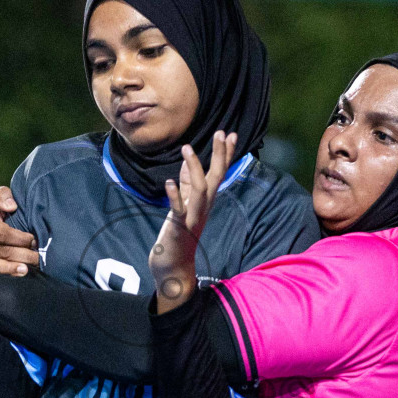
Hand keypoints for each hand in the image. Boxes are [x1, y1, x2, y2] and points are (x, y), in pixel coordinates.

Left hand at [150, 131, 233, 312]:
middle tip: (221, 133)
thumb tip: (186, 162)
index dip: (225, 154)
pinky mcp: (180, 228)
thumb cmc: (178, 234)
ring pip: (201, 190)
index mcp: (205, 201)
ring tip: (186, 148)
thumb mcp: (183, 205)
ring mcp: (193, 217)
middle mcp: (204, 207)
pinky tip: (168, 182)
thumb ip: (186, 184)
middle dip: (220, 155)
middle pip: (217, 177)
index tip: (230, 134)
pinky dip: (175, 196)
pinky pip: (180, 210)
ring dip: (194, 169)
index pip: (219, 173)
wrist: (174, 265)